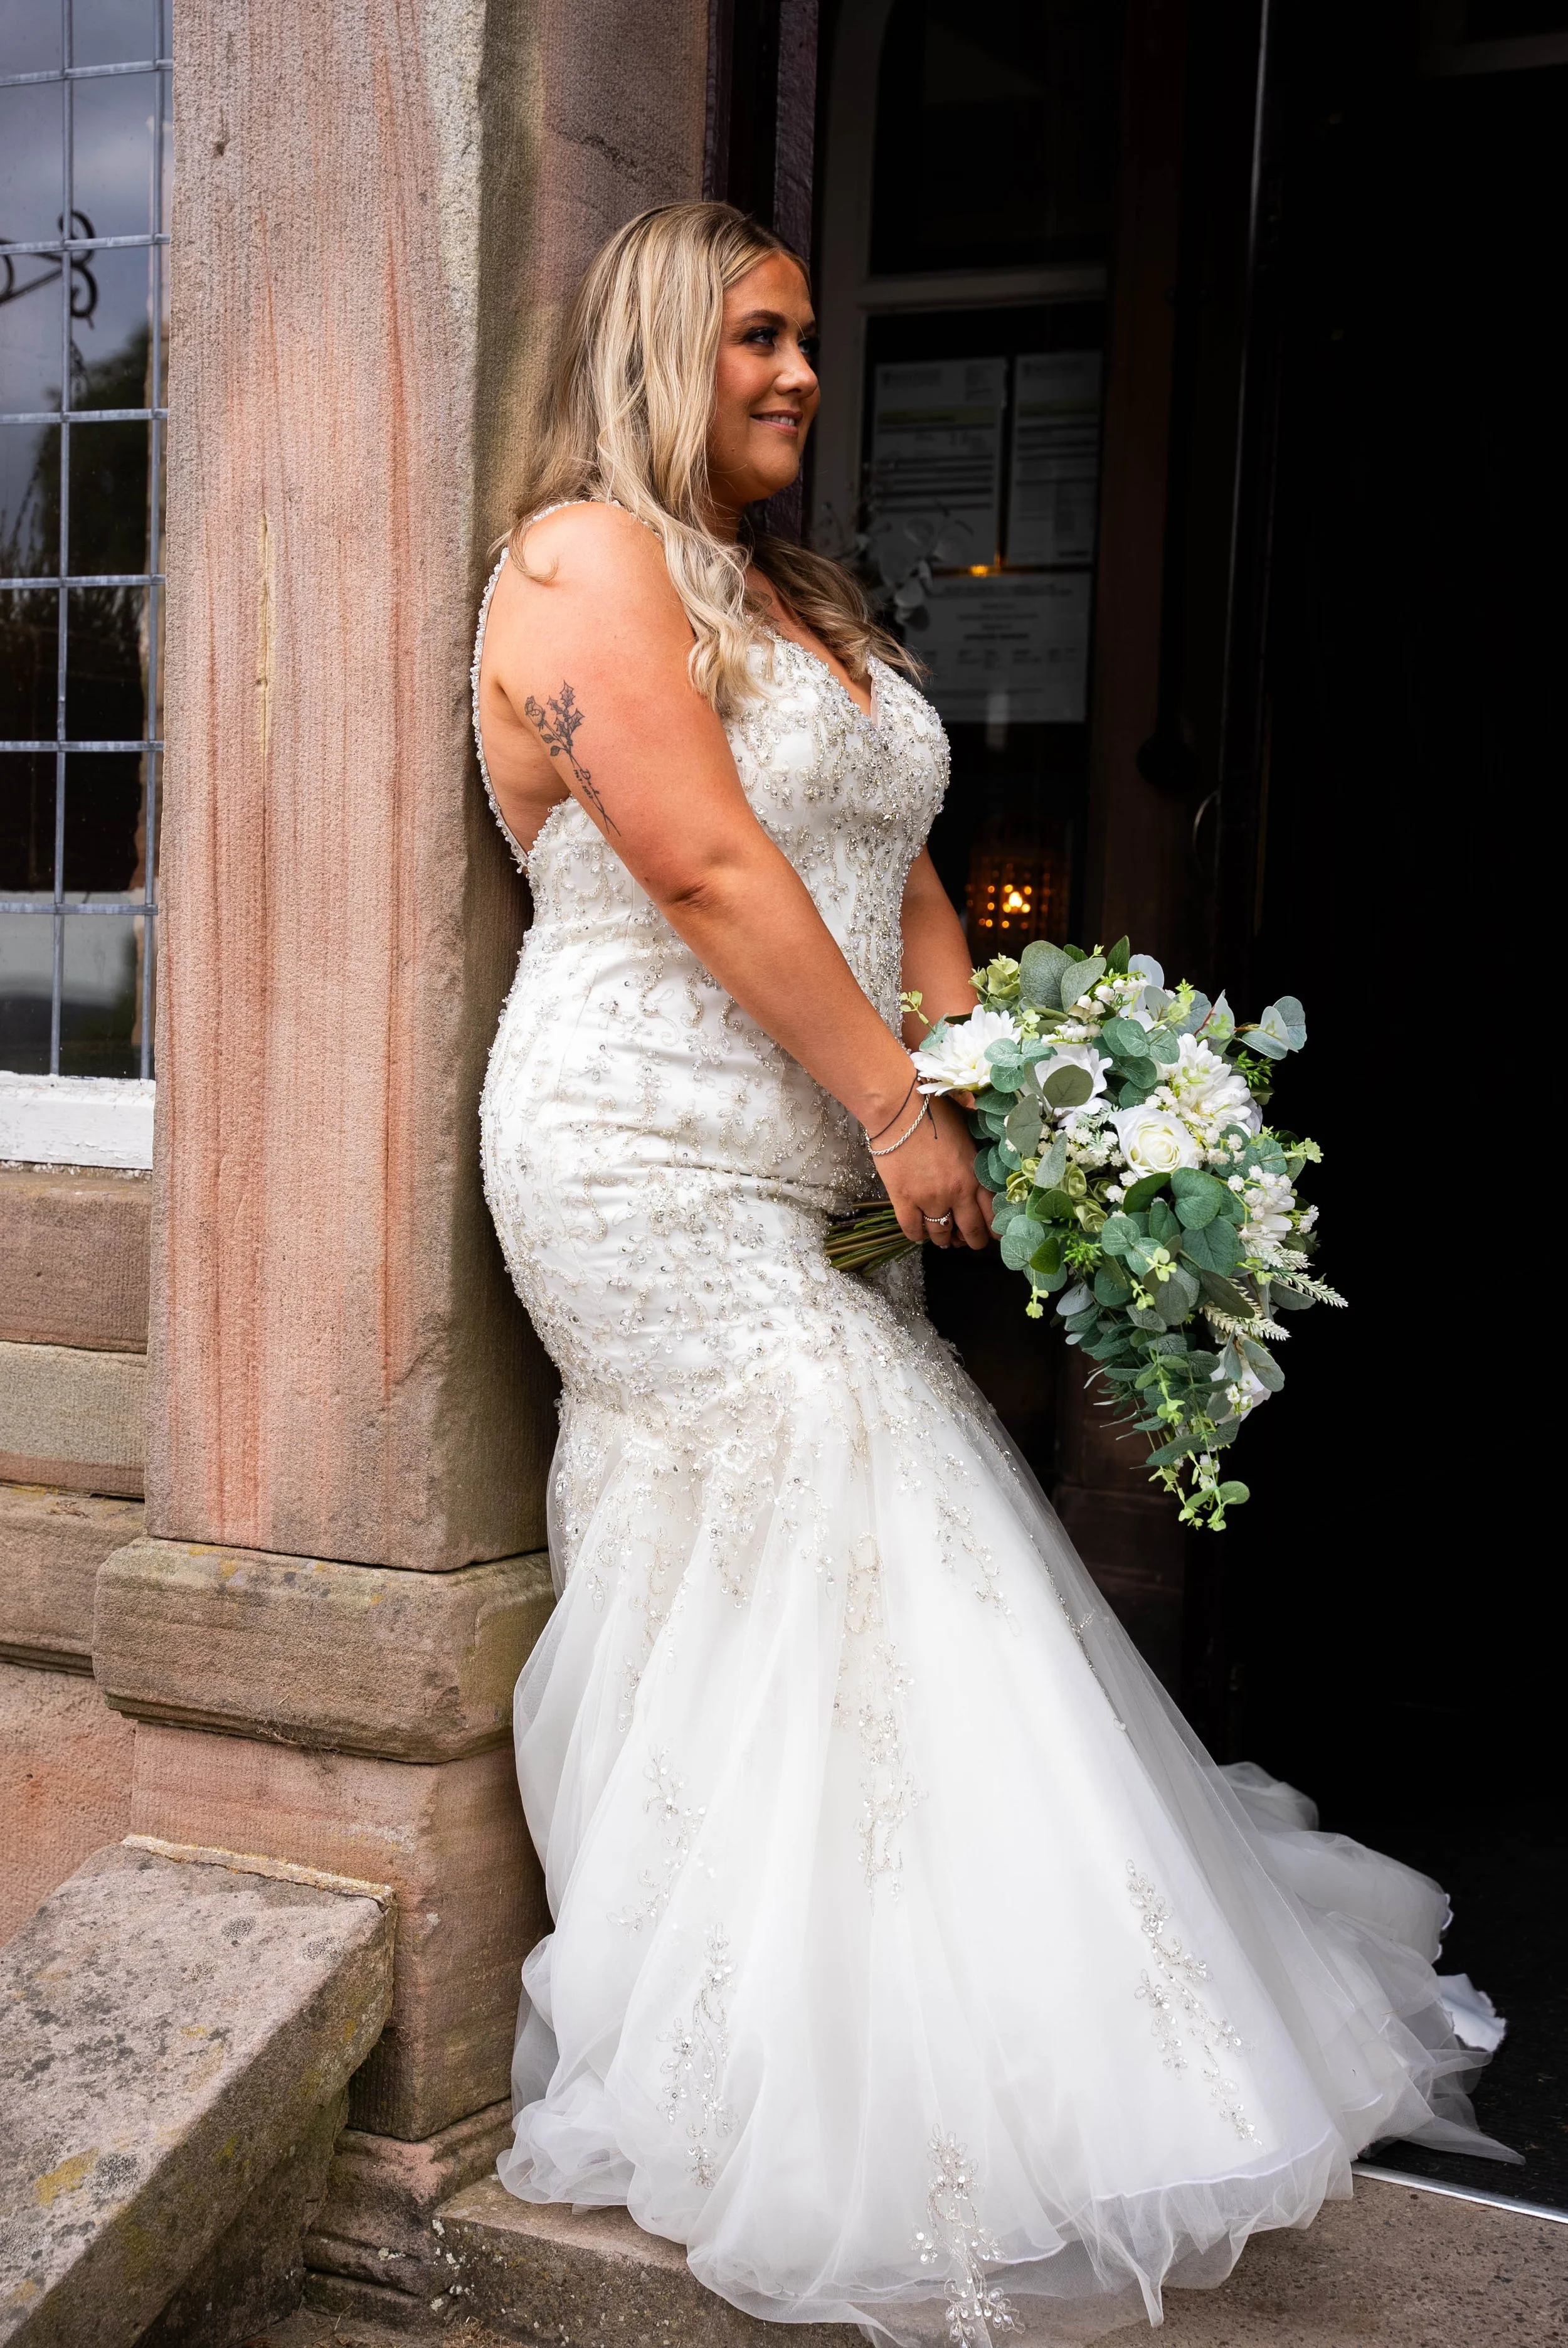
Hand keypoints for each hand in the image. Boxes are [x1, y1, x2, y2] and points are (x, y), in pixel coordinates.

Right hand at [878, 1094, 993, 1249]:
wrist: (898, 1109)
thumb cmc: (934, 1110)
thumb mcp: (968, 1128)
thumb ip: (978, 1147)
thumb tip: (990, 1143)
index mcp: (975, 1175)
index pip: (992, 1213)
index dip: (994, 1229)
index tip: (993, 1234)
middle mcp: (956, 1193)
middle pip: (971, 1231)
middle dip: (973, 1241)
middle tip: (969, 1242)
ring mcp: (929, 1199)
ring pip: (941, 1233)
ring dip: (944, 1240)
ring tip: (943, 1239)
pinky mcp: (903, 1200)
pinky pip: (912, 1229)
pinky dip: (917, 1235)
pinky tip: (919, 1234)